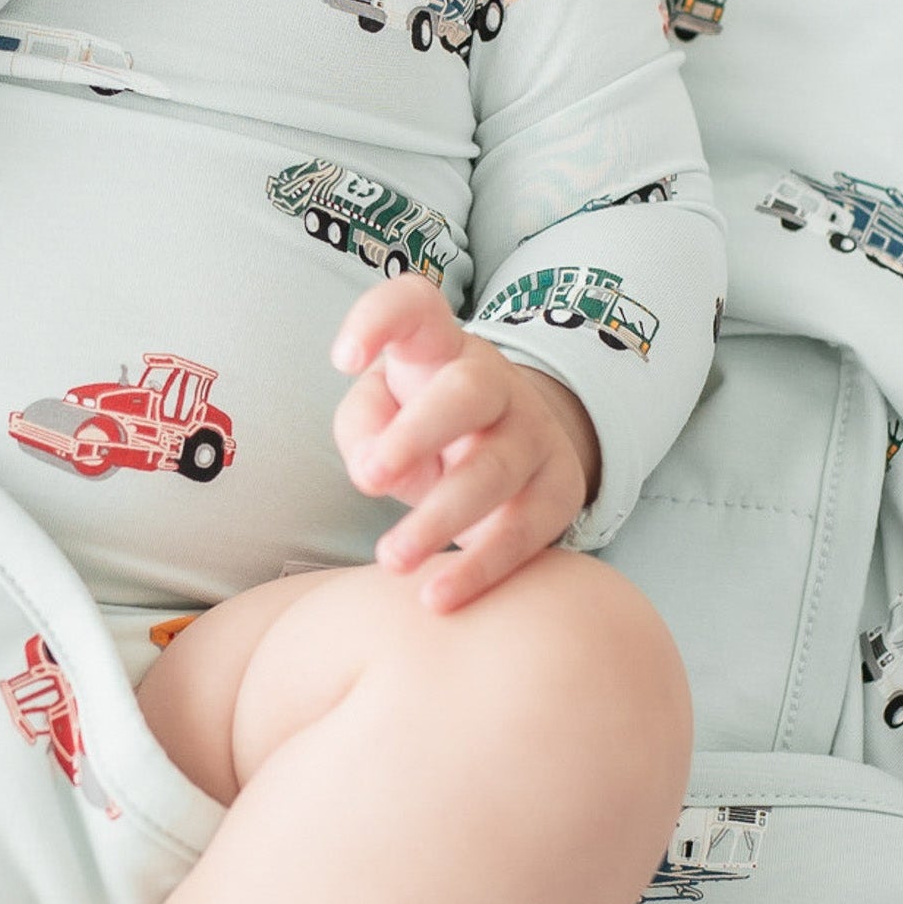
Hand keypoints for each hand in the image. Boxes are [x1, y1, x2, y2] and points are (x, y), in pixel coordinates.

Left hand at [329, 274, 601, 613]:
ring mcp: (533, 433)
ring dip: (441, 518)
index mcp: (438, 348)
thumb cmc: (417, 429)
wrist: (507, 455)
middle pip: (466, 392)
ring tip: (392, 559)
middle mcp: (492, 382)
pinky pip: (524, 531)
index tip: (343, 360)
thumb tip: (371, 468)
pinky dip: (480, 567)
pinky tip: (438, 597)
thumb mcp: (378, 416)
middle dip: (418, 434)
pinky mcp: (559, 490)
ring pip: (495, 470)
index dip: (379, 319)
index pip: (415, 306)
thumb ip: (363, 428)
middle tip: (368, 480)